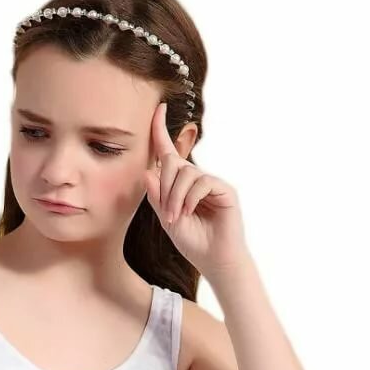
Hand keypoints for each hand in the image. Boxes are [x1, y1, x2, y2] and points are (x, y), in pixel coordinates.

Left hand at [144, 101, 250, 279]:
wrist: (214, 260)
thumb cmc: (193, 242)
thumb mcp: (166, 220)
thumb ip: (156, 197)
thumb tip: (146, 171)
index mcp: (180, 184)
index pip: (168, 153)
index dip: (161, 131)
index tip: (158, 109)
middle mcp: (196, 179)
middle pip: (173, 164)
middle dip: (164, 187)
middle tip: (166, 214)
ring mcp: (211, 183)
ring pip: (186, 173)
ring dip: (175, 196)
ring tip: (175, 217)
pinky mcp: (224, 189)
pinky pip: (201, 182)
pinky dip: (190, 197)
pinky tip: (188, 212)